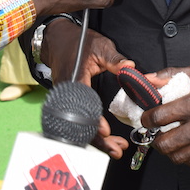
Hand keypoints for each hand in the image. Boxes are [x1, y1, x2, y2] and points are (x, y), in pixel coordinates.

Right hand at [42, 21, 131, 157]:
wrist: (59, 41)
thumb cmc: (80, 43)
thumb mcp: (101, 47)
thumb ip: (115, 59)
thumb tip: (130, 67)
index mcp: (75, 79)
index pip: (82, 105)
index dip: (93, 121)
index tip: (105, 131)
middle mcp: (66, 94)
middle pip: (78, 124)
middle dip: (97, 140)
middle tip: (117, 149)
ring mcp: (64, 101)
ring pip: (77, 128)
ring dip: (95, 140)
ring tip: (115, 148)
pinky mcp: (66, 104)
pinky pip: (77, 123)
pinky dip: (90, 133)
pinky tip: (105, 139)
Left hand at [140, 64, 189, 167]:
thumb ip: (172, 74)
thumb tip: (149, 78)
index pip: (161, 117)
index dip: (147, 119)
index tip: (146, 119)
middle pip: (167, 143)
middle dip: (154, 139)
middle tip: (153, 133)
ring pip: (179, 157)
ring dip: (168, 151)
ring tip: (167, 141)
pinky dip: (184, 157)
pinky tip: (183, 147)